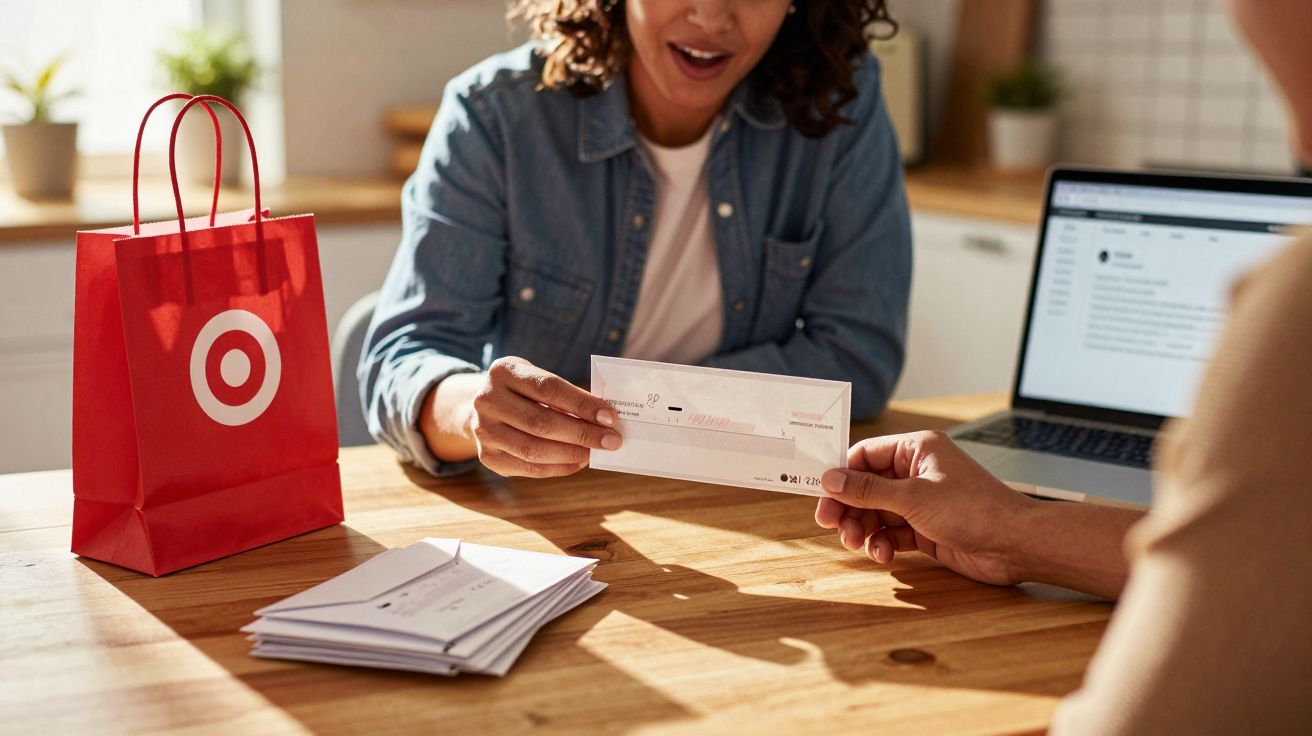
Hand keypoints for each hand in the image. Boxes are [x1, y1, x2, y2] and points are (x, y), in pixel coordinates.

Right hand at [466, 356, 621, 477]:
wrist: (482, 407)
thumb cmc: (522, 391)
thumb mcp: (536, 378)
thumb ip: (564, 394)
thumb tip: (603, 418)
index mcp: (503, 372)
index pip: (549, 389)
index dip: (582, 404)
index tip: (610, 417)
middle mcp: (487, 400)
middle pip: (541, 422)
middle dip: (582, 433)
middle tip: (611, 440)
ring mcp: (483, 430)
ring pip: (534, 449)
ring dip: (572, 453)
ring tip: (595, 452)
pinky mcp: (487, 456)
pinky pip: (529, 468)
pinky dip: (559, 467)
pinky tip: (578, 462)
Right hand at [815, 430, 1034, 585]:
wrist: (1015, 545)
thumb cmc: (973, 510)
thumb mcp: (913, 498)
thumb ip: (868, 490)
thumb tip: (831, 479)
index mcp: (916, 449)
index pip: (865, 455)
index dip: (842, 475)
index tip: (822, 495)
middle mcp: (917, 472)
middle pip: (867, 486)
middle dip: (849, 507)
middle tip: (831, 526)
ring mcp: (922, 501)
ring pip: (877, 512)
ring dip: (864, 528)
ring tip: (858, 544)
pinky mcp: (927, 528)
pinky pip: (892, 532)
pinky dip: (883, 543)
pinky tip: (883, 554)